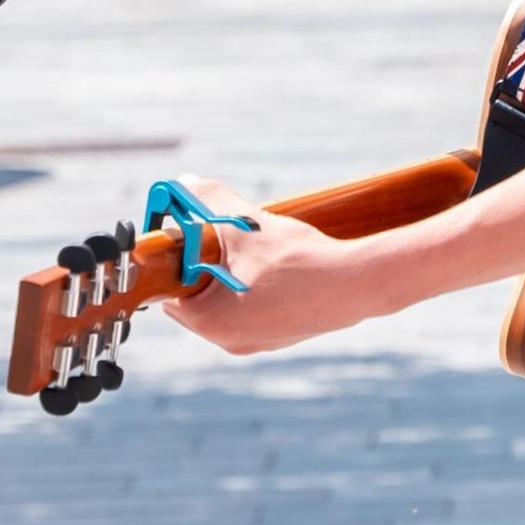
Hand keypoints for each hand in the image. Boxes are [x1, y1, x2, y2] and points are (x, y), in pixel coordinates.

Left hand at [156, 177, 381, 356]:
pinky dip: (253, 289)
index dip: (175, 260)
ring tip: (249, 249)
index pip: (170, 291)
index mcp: (209, 321)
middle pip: (196, 299)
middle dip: (202, 266)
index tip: (188, 237)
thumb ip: (208, 200)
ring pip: (225, 304)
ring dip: (228, 276)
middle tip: (218, 238)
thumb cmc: (296, 259)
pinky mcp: (279, 337)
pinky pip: (251, 311)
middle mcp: (228, 341)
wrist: (354, 284)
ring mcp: (256, 342)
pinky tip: (273, 266)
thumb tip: (182, 182)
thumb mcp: (244, 222)